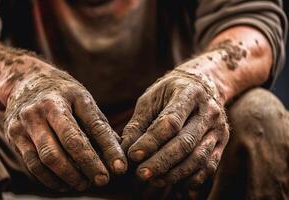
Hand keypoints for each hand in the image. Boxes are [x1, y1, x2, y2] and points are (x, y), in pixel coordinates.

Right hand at [4, 66, 126, 191]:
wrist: (23, 80)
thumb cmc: (62, 94)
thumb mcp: (82, 99)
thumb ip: (97, 125)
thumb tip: (116, 154)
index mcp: (71, 95)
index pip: (94, 125)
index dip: (109, 149)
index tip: (120, 168)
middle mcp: (47, 106)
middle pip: (70, 142)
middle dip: (89, 165)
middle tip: (102, 181)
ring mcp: (27, 120)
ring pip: (48, 157)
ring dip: (69, 176)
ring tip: (83, 184)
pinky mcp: (13, 134)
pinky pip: (32, 163)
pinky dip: (49, 179)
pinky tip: (63, 184)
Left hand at [121, 64, 228, 187]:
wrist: (202, 84)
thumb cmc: (168, 93)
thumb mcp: (150, 99)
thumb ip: (138, 123)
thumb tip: (125, 150)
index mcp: (189, 93)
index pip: (170, 122)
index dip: (151, 141)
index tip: (133, 155)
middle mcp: (208, 110)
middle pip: (185, 142)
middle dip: (162, 161)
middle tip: (141, 174)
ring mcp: (218, 127)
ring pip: (198, 157)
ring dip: (175, 173)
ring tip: (155, 181)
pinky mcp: (222, 142)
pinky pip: (209, 165)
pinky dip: (193, 178)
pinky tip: (177, 185)